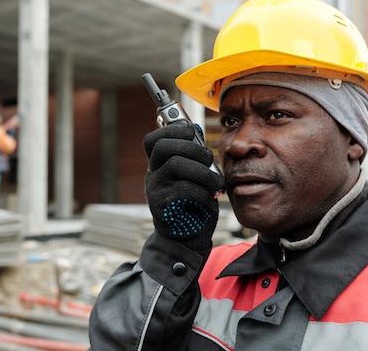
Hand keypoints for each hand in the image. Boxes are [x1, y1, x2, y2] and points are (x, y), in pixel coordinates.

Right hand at [144, 122, 223, 251]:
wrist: (188, 238)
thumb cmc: (195, 202)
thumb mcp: (193, 175)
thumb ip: (192, 154)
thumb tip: (195, 129)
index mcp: (158, 165)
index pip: (153, 140)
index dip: (172, 130)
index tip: (191, 132)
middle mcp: (152, 175)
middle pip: (164, 147)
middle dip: (193, 149)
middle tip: (208, 160)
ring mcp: (155, 191)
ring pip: (176, 165)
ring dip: (203, 171)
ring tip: (215, 182)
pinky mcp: (163, 207)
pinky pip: (185, 189)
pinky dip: (203, 192)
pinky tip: (210, 198)